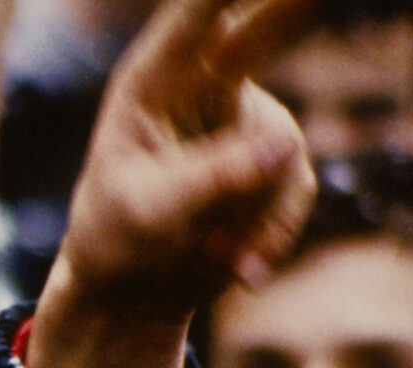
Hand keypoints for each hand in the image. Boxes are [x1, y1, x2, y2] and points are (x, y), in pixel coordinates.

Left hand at [47, 0, 316, 321]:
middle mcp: (204, 90)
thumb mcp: (150, 212)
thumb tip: (286, 145)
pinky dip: (271, 236)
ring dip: (254, 214)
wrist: (133, 294)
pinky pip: (296, 190)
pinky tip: (239, 267)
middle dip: (296, 6)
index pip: (193, 16)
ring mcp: (246, 124)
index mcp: (152, 83)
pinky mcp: (275, 166)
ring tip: (207, 251)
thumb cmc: (116, 241)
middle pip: (264, 30)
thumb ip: (212, 176)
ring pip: (283, 151)